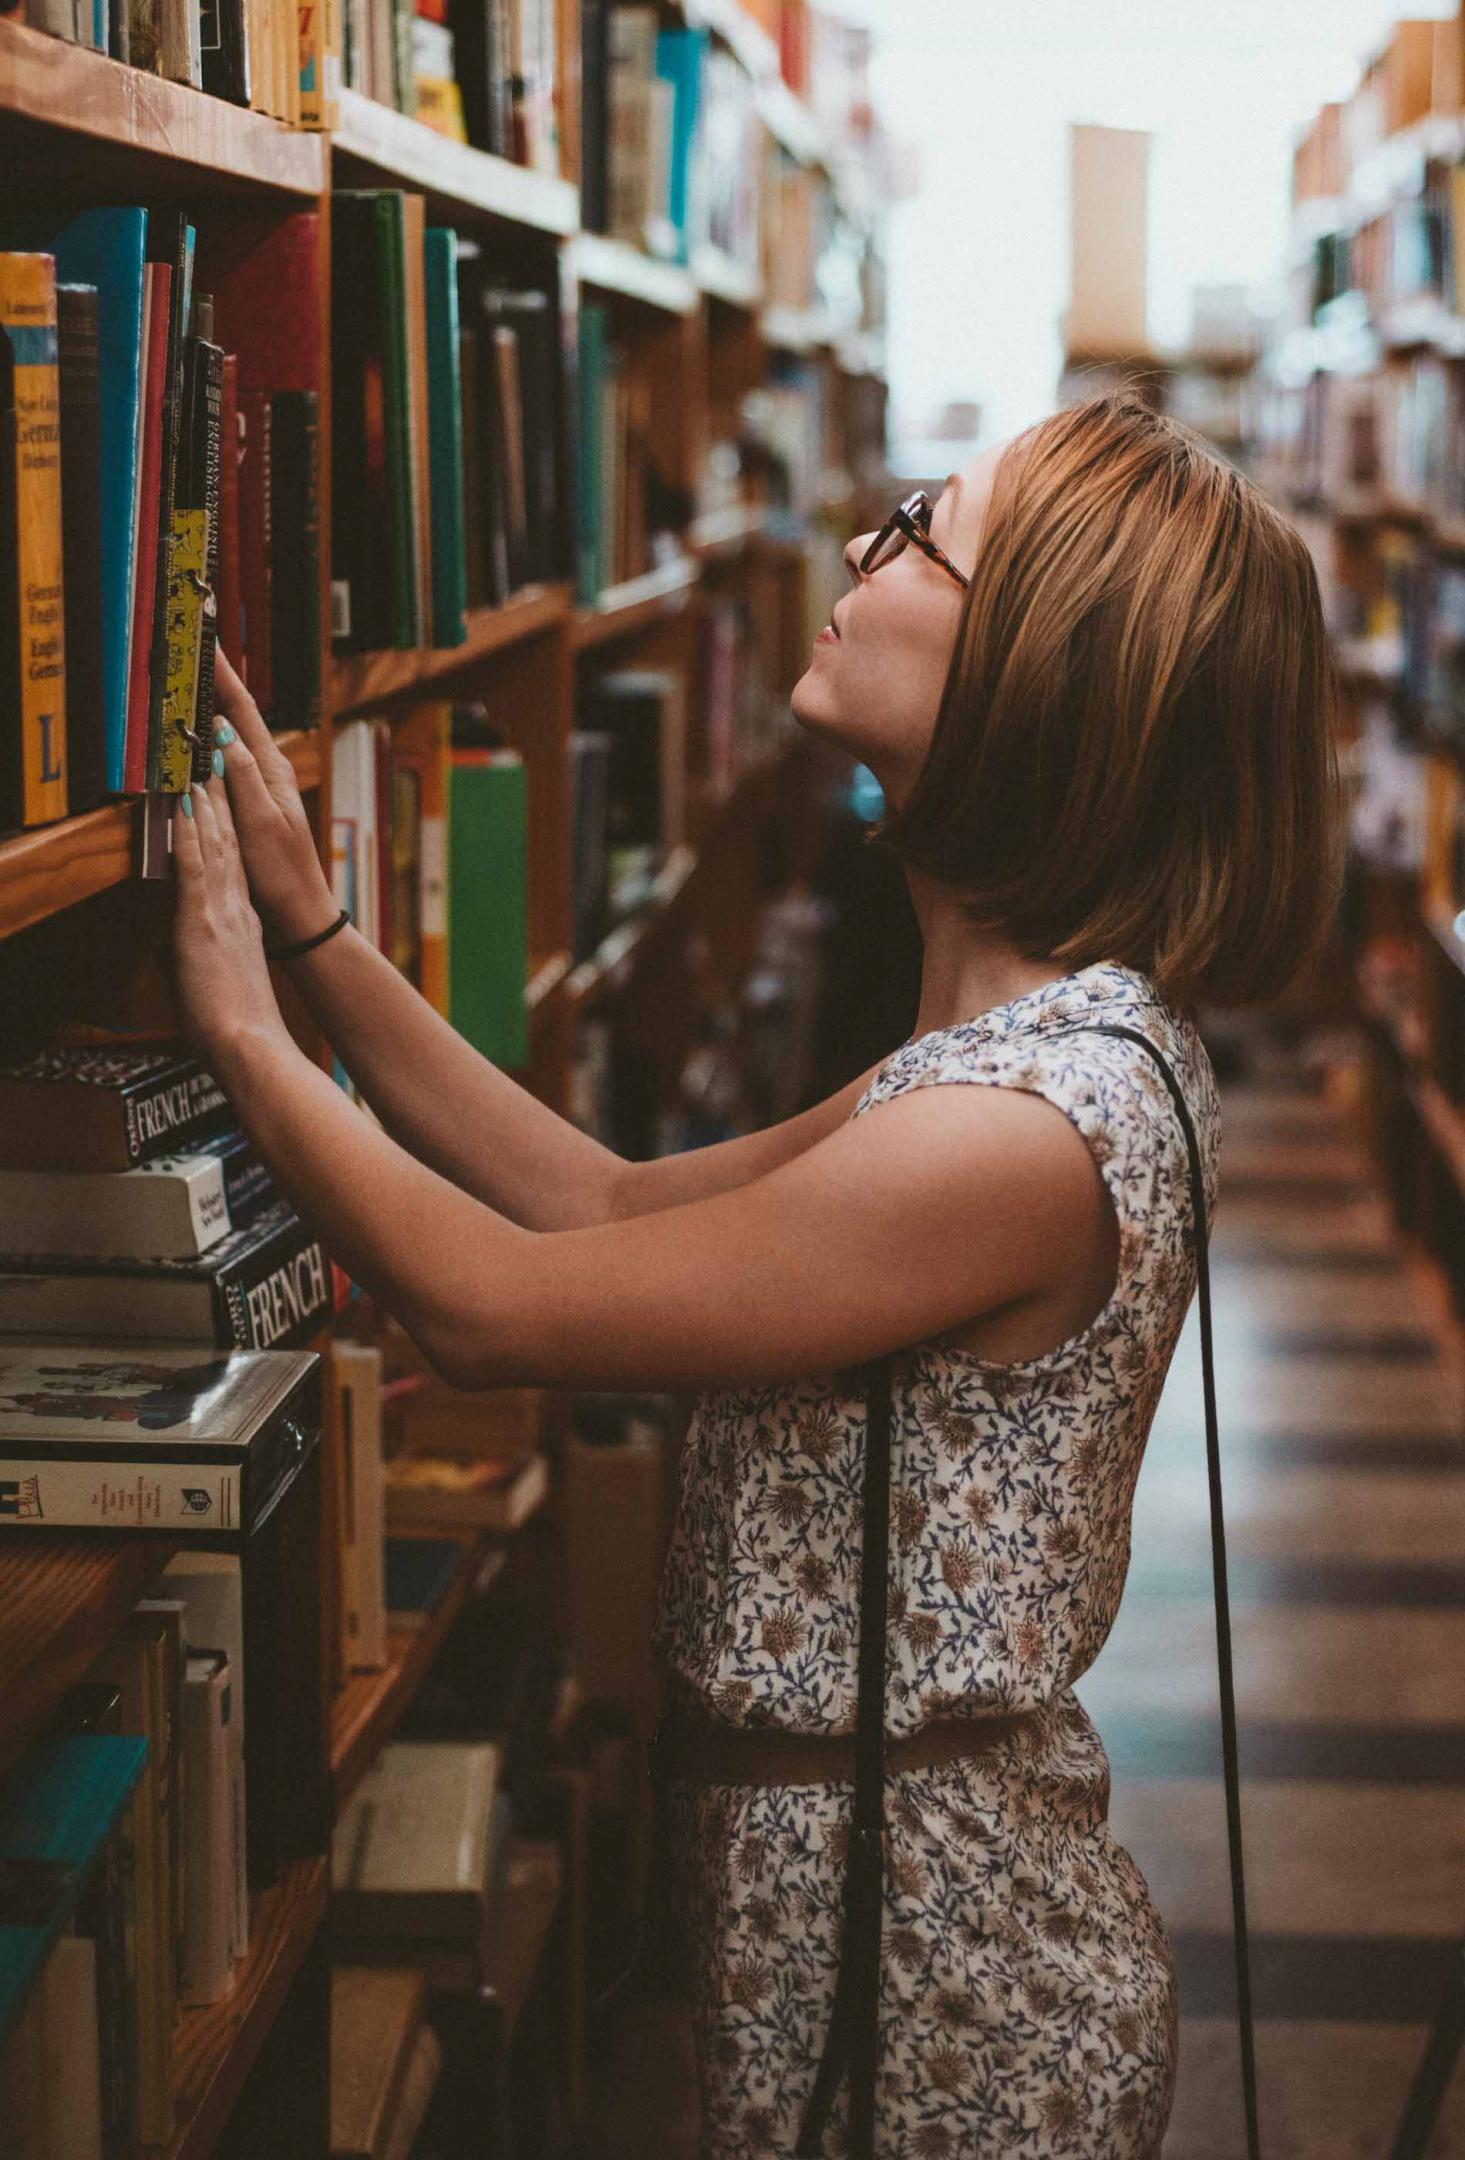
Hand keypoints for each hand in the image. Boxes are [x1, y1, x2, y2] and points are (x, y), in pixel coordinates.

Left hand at [171, 768, 290, 1068]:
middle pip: (230, 846)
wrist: (250, 1045)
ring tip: (203, 769)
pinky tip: (184, 805)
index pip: (235, 868)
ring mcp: (221, 913)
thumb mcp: (226, 987)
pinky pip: (195, 865)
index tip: (224, 802)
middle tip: (217, 766)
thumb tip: (179, 963)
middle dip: (222, 803)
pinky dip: (189, 832)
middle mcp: (237, 911)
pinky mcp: (201, 921)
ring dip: (207, 805)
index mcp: (245, 927)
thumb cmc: (240, 1032)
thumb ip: (204, 965)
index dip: (230, 832)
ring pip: (215, 845)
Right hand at [212, 647, 337, 944]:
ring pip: (229, 736)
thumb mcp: (261, 823)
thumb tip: (222, 733)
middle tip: (190, 648)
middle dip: (214, 680)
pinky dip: (208, 742)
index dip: (223, 674)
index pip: (242, 711)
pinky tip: (195, 738)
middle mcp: (269, 771)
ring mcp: (261, 787)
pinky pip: (225, 762)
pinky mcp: (251, 804)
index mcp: (273, 769)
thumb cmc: (283, 873)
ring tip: (187, 679)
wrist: (300, 913)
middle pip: (236, 715)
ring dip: (210, 708)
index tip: (206, 641)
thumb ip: (242, 777)